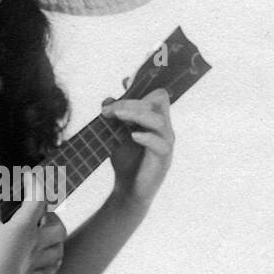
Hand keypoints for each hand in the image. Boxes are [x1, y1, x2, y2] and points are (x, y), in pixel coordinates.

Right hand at [0, 173, 63, 273]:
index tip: (29, 176)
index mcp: (26, 226)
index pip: (37, 200)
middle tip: (42, 214)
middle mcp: (36, 243)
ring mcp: (35, 262)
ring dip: (57, 242)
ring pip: (58, 251)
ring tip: (49, 237)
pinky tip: (50, 262)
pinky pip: (48, 272)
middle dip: (53, 218)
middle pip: (58, 227)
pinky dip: (52, 265)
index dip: (35, 185)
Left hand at [101, 88, 175, 206]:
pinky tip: (132, 136)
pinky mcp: (163, 159)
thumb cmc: (125, 161)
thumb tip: (108, 98)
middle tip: (107, 110)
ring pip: (158, 120)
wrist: (127, 191)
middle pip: (157, 102)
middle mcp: (164, 129)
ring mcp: (165, 143)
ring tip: (115, 115)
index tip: (125, 82)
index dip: (144, 86)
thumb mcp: (116, 135)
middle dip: (131, 101)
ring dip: (135, 114)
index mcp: (156, 120)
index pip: (159, 96)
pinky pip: (160, 144)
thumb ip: (115, 116)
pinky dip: (146, 137)